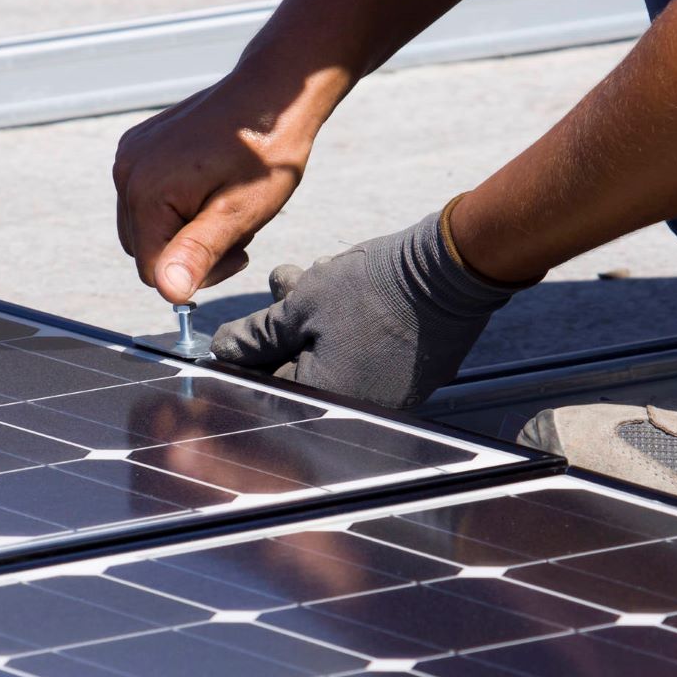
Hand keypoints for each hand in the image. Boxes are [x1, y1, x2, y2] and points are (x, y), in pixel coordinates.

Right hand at [111, 74, 318, 303]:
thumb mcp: (239, 211)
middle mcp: (127, 171)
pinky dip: (178, 205)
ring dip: (185, 229)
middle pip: (145, 251)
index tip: (237, 250)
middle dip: (189, 252)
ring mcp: (130, 155)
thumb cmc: (265, 151)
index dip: (196, 274)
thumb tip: (168, 292)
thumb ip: (199, 253)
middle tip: (234, 226)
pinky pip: (148, 198)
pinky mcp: (140, 146)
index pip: (152, 272)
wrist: (273, 92)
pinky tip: (211, 187)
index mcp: (146, 191)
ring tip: (225, 205)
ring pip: (147, 227)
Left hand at [209, 210, 530, 409]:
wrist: (452, 270)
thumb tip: (224, 350)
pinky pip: (362, 354)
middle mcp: (357, 406)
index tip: (239, 334)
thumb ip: (259, 334)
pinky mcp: (407, 375)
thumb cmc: (377, 287)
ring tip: (312, 276)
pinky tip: (340, 286)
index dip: (248, 355)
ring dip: (312, 317)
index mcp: (325, 397)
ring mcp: (386, 393)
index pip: (267, 386)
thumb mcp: (303, 303)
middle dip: (283, 328)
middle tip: (283, 289)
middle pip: (300, 371)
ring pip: (330, 356)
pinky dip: (345, 325)